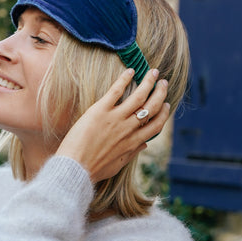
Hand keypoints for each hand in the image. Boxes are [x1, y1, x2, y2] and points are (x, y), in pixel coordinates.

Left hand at [56, 69, 169, 183]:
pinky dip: (125, 79)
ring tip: (153, 72)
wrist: (74, 168)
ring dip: (148, 82)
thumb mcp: (117, 165)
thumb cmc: (94, 169)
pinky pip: (116, 91)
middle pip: (151, 107)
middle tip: (163, 82)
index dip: (164, 113)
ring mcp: (115, 118)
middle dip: (160, 93)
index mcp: (133, 142)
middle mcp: (128, 129)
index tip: (167, 104)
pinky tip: (131, 71)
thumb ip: (132, 153)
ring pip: (138, 96)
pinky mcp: (100, 110)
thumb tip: (144, 145)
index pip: (156, 125)